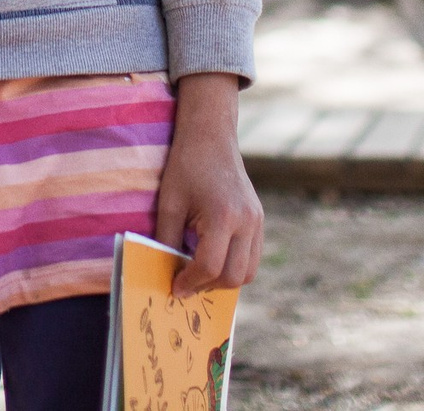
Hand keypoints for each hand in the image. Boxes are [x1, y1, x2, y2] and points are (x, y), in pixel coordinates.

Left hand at [153, 72, 261, 295]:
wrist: (211, 136)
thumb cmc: (186, 166)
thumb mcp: (169, 203)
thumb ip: (167, 241)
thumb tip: (164, 274)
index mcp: (223, 216)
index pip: (209, 266)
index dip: (190, 282)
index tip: (174, 287)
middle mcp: (247, 221)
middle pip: (234, 276)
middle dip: (207, 286)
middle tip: (185, 283)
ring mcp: (257, 221)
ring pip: (248, 272)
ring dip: (223, 280)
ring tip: (198, 273)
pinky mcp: (259, 220)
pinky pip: (252, 257)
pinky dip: (234, 266)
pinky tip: (212, 259)